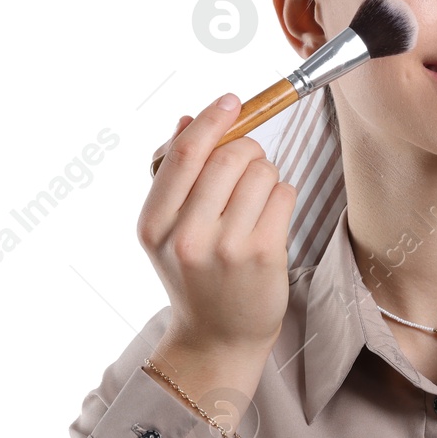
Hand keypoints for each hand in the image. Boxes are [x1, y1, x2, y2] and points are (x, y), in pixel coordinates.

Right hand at [139, 93, 296, 356]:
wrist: (217, 337)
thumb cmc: (195, 274)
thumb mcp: (167, 230)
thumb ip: (173, 174)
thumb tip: (188, 119)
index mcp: (153, 224)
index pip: (183, 155)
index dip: (211, 120)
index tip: (231, 101)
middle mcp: (186, 236)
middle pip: (228, 156)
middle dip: (247, 147)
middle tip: (249, 160)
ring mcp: (226, 248)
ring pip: (261, 171)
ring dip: (265, 173)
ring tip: (256, 199)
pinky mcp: (264, 255)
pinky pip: (283, 193)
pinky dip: (281, 194)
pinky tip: (270, 217)